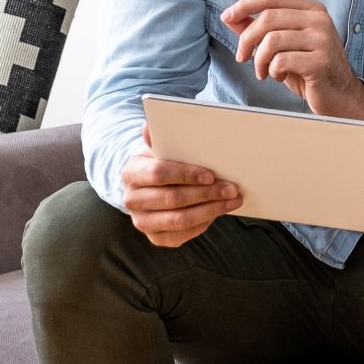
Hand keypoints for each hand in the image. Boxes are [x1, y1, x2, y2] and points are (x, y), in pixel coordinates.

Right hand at [122, 127, 240, 247]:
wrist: (149, 187)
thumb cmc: (161, 163)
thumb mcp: (159, 148)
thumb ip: (157, 137)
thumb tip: (148, 126)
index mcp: (131, 172)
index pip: (158, 173)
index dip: (186, 175)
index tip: (211, 175)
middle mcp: (132, 200)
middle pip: (172, 199)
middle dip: (206, 194)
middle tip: (231, 188)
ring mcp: (142, 221)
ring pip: (180, 220)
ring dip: (211, 210)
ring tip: (232, 201)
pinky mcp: (155, 238)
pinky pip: (182, 235)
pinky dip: (203, 223)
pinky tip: (218, 212)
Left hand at [221, 0, 363, 120]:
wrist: (339, 96)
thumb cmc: (307, 69)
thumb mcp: (282, 46)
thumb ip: (259, 29)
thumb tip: (230, 17)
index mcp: (311, 9)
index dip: (245, 4)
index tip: (227, 17)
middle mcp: (319, 19)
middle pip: (268, 18)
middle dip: (247, 39)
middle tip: (242, 57)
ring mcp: (322, 40)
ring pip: (272, 40)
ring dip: (259, 59)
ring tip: (262, 72)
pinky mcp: (321, 61)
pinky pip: (282, 61)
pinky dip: (272, 71)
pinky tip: (279, 76)